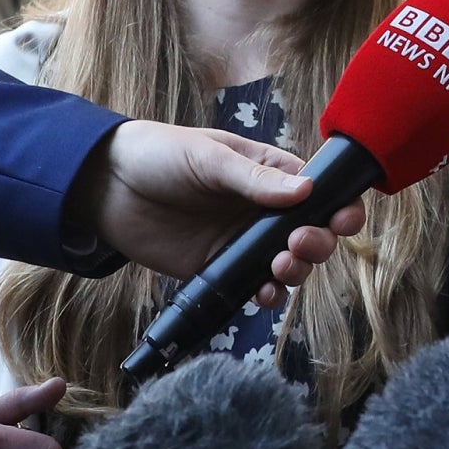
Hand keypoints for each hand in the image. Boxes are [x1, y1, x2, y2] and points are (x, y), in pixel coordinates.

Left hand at [63, 121, 359, 303]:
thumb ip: (254, 179)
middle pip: (312, 231)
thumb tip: (305, 192)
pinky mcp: (219, 268)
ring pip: (288, 263)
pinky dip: (266, 294)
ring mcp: (242, 240)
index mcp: (268, 171)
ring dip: (295, 271)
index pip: (319, 190)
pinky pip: (253, 286)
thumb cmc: (159, 154)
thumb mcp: (208, 158)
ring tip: (280, 267)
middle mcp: (262, 208)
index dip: (339, 206)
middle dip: (318, 243)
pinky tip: (262, 293)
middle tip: (298, 244)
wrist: (105, 186)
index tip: (343, 220)